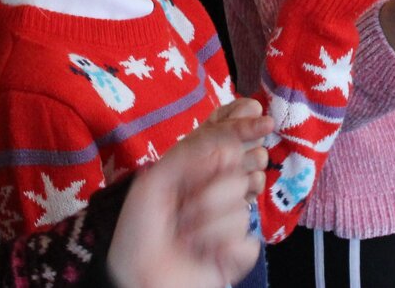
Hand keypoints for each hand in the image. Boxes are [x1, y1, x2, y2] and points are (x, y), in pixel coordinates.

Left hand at [110, 106, 272, 287]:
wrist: (135, 276)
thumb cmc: (138, 228)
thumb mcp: (155, 180)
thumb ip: (190, 153)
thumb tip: (229, 141)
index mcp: (199, 174)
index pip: (231, 148)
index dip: (239, 138)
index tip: (259, 121)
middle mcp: (217, 195)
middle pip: (239, 180)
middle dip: (208, 198)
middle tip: (183, 212)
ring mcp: (229, 225)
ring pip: (242, 214)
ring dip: (207, 229)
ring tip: (186, 238)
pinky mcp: (236, 254)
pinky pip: (248, 243)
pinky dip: (224, 251)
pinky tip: (204, 254)